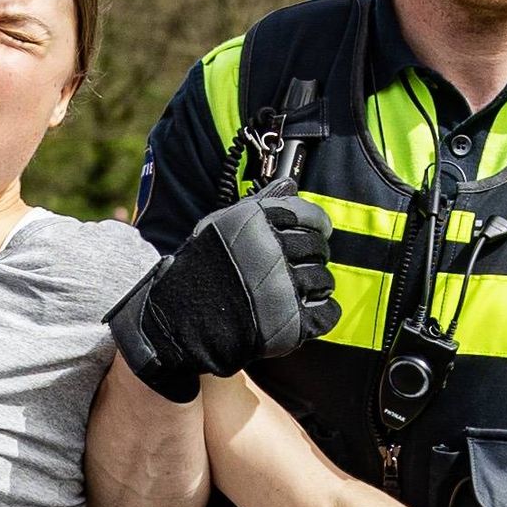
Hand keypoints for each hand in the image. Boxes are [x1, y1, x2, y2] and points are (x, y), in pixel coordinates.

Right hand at [107, 190, 338, 400]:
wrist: (179, 318)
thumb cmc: (201, 269)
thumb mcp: (221, 226)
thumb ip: (260, 204)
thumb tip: (290, 184)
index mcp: (256, 223)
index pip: (307, 215)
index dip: (318, 224)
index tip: (320, 231)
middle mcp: (271, 251)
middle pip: (317, 248)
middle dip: (316, 255)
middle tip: (305, 264)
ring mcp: (281, 288)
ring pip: (323, 279)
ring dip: (318, 284)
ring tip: (303, 290)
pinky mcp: (288, 322)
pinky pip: (326, 314)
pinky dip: (324, 313)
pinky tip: (311, 311)